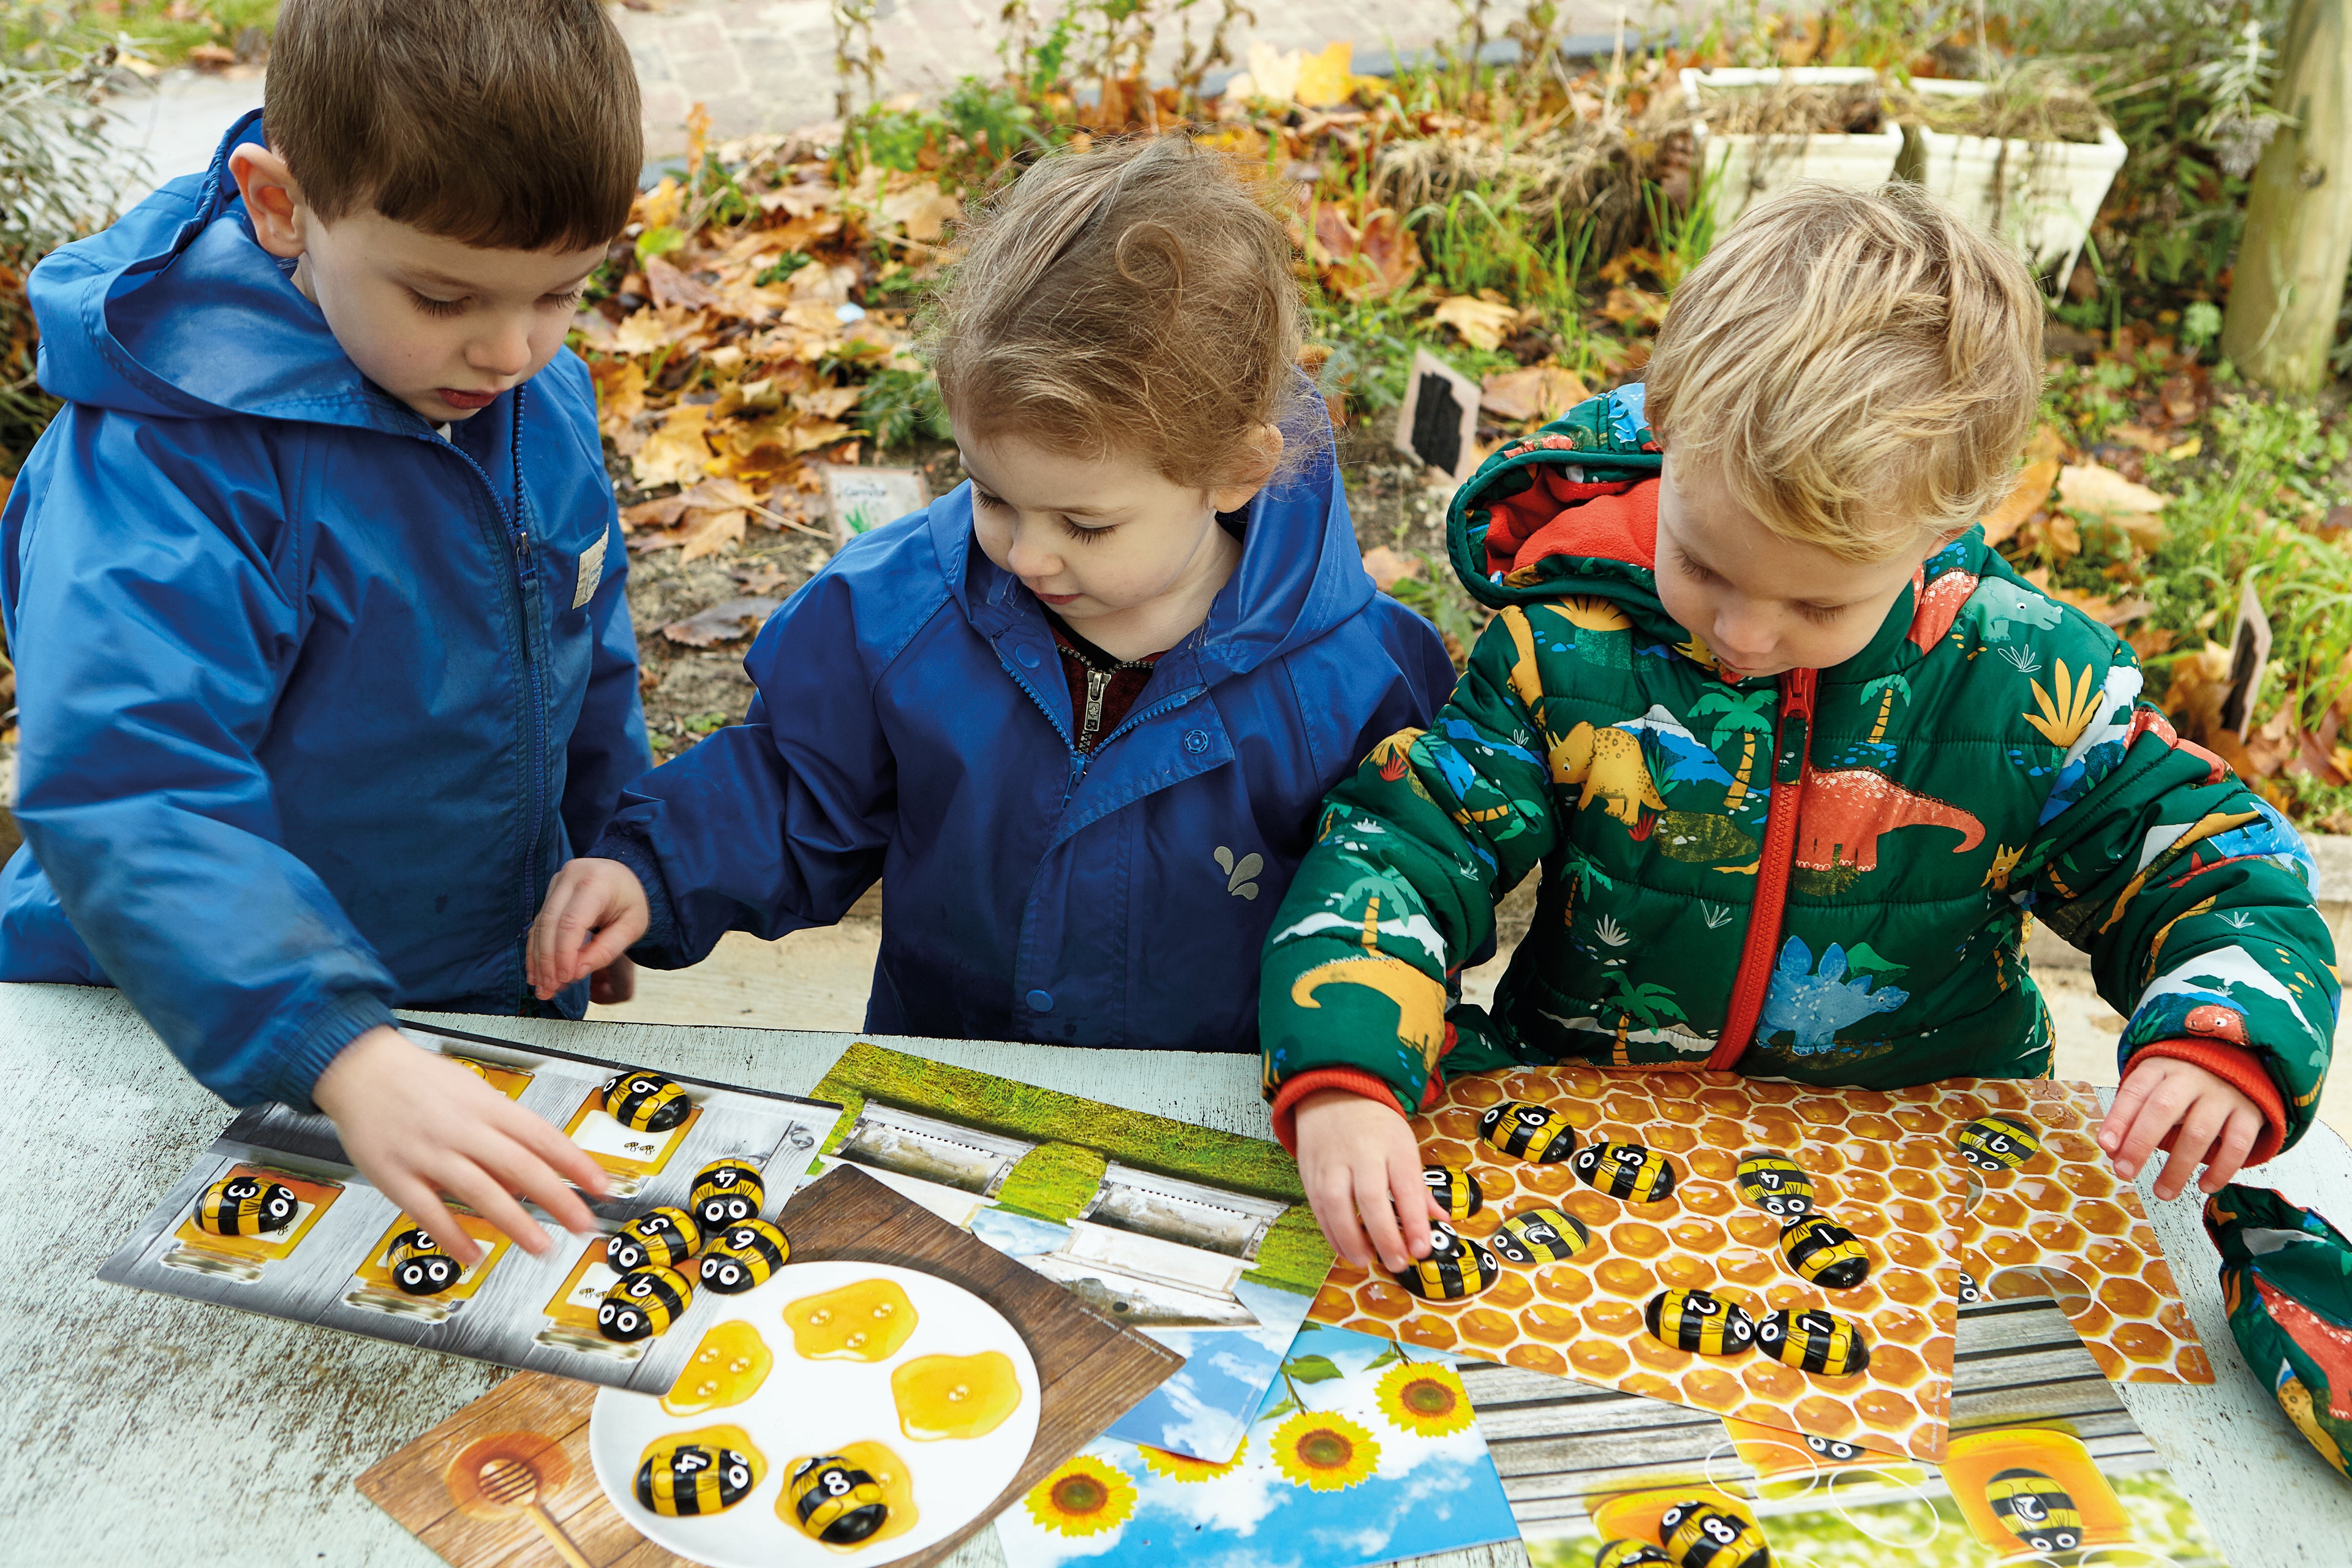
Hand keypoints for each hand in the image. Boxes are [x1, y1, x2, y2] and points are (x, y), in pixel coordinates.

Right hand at [314, 1025, 607, 1262]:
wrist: (361, 1068)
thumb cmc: (421, 1081)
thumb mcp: (474, 1093)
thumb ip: (503, 1133)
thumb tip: (530, 1178)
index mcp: (487, 1106)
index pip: (543, 1136)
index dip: (576, 1163)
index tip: (602, 1187)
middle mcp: (462, 1129)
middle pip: (520, 1167)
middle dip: (558, 1199)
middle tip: (583, 1225)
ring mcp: (429, 1153)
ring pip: (479, 1191)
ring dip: (515, 1223)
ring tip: (542, 1247)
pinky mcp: (395, 1175)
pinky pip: (429, 1211)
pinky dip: (453, 1235)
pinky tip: (475, 1255)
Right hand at [528, 858, 648, 1000]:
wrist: (624, 876)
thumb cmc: (630, 902)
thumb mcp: (632, 927)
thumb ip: (606, 950)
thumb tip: (575, 973)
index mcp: (596, 882)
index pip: (571, 922)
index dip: (564, 953)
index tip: (564, 979)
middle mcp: (571, 877)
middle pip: (549, 924)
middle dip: (547, 961)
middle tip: (548, 990)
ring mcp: (557, 883)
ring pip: (540, 925)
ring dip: (538, 960)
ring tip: (542, 988)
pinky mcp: (549, 893)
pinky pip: (538, 924)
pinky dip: (537, 950)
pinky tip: (537, 972)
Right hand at [1294, 1088, 1446, 1272]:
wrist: (1334, 1094)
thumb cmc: (1376, 1127)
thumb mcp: (1405, 1148)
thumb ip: (1419, 1189)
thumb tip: (1441, 1221)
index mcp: (1393, 1146)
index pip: (1406, 1188)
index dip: (1415, 1222)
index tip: (1422, 1249)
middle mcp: (1361, 1154)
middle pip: (1371, 1199)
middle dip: (1385, 1237)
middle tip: (1397, 1262)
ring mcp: (1332, 1163)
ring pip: (1337, 1206)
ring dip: (1352, 1240)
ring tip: (1366, 1260)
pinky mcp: (1310, 1173)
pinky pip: (1318, 1208)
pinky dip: (1331, 1233)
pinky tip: (1344, 1249)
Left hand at [2100, 1056, 2265, 1200]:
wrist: (2239, 1064)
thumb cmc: (2183, 1087)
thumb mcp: (2156, 1089)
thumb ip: (2133, 1116)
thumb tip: (2113, 1152)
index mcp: (2161, 1068)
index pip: (2135, 1091)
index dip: (2119, 1118)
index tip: (2106, 1146)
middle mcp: (2191, 1078)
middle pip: (2163, 1108)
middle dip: (2141, 1143)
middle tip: (2125, 1173)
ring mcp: (2223, 1095)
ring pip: (2198, 1133)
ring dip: (2178, 1167)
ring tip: (2162, 1193)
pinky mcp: (2249, 1114)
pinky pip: (2237, 1145)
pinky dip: (2220, 1169)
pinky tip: (2205, 1186)